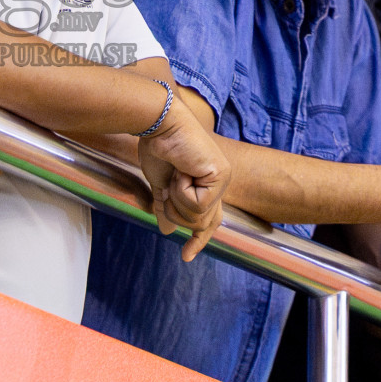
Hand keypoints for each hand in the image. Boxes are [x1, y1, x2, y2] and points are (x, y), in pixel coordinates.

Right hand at [136, 102, 230, 261]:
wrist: (158, 125)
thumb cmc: (158, 147)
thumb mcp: (160, 184)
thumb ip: (166, 207)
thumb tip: (167, 230)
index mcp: (206, 184)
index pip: (208, 220)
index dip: (198, 239)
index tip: (186, 257)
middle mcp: (219, 182)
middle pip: (200, 223)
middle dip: (176, 211)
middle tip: (169, 188)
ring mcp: (222, 179)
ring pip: (198, 217)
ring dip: (177, 200)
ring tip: (175, 176)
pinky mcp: (220, 175)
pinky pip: (198, 205)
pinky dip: (182, 191)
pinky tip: (181, 171)